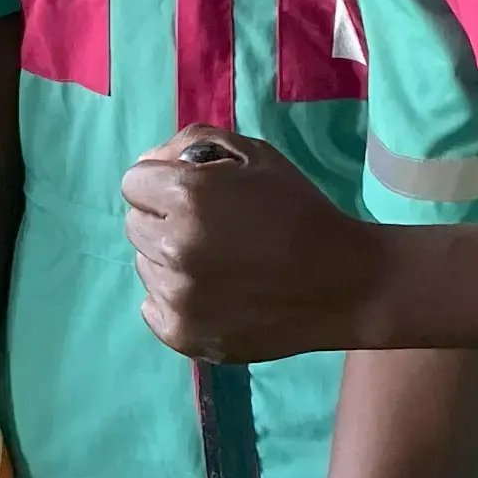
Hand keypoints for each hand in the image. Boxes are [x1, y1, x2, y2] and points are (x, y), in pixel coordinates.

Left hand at [118, 135, 380, 360]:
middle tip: (213, 230)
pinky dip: (176, 299)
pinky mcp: (182, 334)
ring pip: (144, 265)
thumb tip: (148, 163)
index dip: (165, 184)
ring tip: (220, 263)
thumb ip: (193, 144)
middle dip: (164, 221)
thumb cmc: (299, 211)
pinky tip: (215, 293)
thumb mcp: (255, 155)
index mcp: (188, 197)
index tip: (196, 196)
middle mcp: (175, 247)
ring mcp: (177, 296)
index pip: (134, 183)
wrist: (343, 283)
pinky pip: (152, 307)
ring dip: (170, 260)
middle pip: (135, 225)